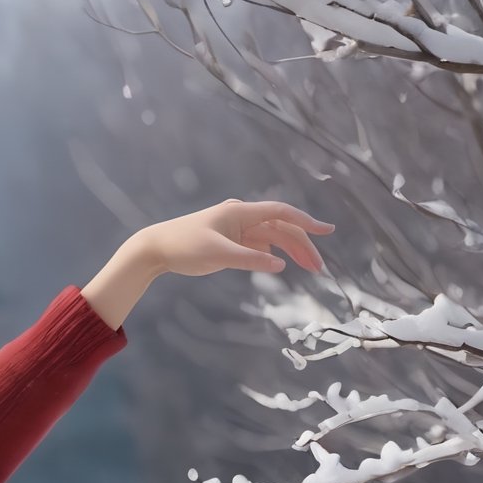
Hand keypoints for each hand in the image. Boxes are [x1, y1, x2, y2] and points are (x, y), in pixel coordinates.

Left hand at [133, 198, 334, 278]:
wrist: (155, 249)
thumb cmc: (183, 247)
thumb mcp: (218, 255)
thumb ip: (250, 260)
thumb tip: (280, 264)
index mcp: (241, 213)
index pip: (282, 213)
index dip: (306, 222)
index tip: (327, 231)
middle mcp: (242, 218)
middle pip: (281, 229)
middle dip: (302, 246)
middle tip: (318, 268)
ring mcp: (237, 229)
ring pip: (272, 238)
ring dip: (290, 252)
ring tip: (309, 269)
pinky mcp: (231, 241)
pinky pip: (258, 246)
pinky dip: (271, 255)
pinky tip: (280, 265)